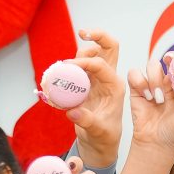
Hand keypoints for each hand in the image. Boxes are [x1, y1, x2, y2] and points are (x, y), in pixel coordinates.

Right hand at [69, 28, 124, 168]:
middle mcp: (108, 78)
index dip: (84, 61)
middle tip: (82, 32)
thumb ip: (87, 121)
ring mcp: (97, 78)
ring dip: (79, 52)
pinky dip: (69, 64)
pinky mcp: (87, 81)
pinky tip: (59, 71)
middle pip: (109, 47)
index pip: (101, 64)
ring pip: (91, 52)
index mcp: (115, 86)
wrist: (100, 141)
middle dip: (97, 35)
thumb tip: (72, 112)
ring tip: (65, 65)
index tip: (67, 66)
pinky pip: (79, 65)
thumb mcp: (98, 131)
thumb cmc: (104, 135)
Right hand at [125, 61, 173, 156]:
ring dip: (155, 79)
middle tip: (170, 60)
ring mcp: (153, 84)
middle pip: (169, 59)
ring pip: (152, 65)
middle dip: (170, 57)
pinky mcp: (137, 89)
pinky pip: (135, 74)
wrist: (156, 145)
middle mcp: (169, 83)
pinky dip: (140, 82)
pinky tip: (147, 97)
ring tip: (158, 99)